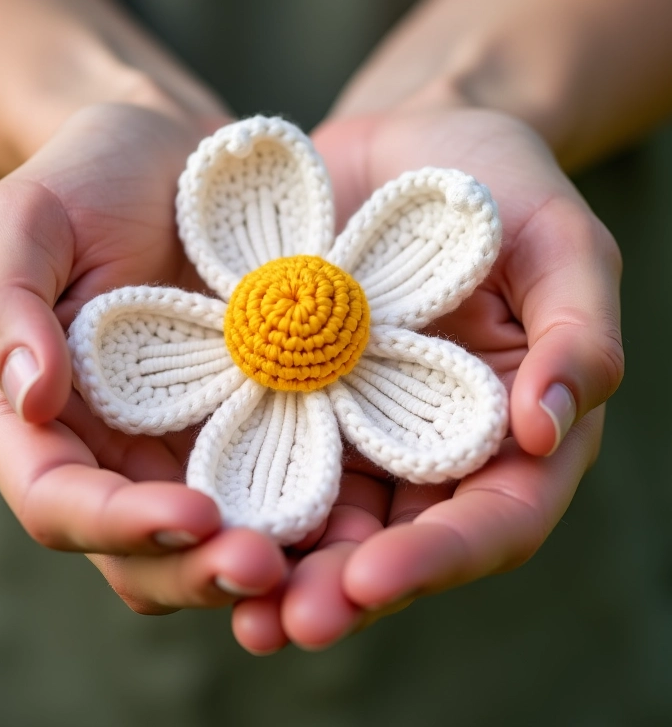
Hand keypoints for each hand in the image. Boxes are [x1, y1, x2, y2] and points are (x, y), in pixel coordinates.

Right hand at [0, 104, 285, 611]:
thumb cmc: (88, 180)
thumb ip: (3, 303)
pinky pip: (268, 492)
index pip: (57, 501)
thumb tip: (29, 397)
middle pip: (135, 553)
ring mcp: (178, 447)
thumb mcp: (27, 219)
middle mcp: (107, 451)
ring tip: (315, 562)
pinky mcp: (243, 427)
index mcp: (37, 418)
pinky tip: (345, 521)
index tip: (191, 517)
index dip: (114, 523)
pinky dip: (299, 521)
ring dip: (251, 566)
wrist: (172, 162)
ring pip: (204, 546)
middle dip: (195, 570)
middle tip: (266, 569)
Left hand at [231, 107, 622, 651]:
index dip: (440, 558)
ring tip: (233, 600)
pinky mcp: (295, 394)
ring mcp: (357, 424)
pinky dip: (236, 492)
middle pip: (399, 542)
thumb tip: (550, 427)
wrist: (403, 143)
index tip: (375, 579)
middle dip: (346, 589)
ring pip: (324, 517)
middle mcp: (431, 445)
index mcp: (510, 428)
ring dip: (281, 566)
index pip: (494, 519)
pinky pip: (264, 453)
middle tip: (287, 622)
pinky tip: (188, 518)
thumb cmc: (495, 185)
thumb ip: (577, 331)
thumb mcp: (559, 239)